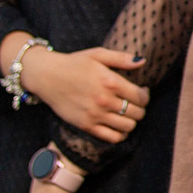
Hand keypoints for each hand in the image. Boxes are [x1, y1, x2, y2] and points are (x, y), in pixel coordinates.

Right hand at [23, 45, 149, 142]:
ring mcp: (94, 115)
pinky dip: (120, 134)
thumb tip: (143, 61)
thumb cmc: (74, 63)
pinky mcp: (86, 125)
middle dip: (140, 108)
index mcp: (110, 81)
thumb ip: (122, 58)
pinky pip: (112, 137)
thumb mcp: (97, 54)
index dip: (145, 96)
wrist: (46, 76)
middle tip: (135, 103)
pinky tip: (119, 126)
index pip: (141, 97)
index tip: (142, 92)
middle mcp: (104, 100)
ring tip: (127, 114)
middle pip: (137, 113)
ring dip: (132, 121)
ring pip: (128, 127)